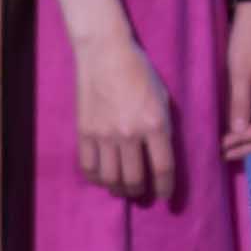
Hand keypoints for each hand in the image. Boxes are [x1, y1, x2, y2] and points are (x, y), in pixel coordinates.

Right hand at [74, 33, 176, 203]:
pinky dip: (96, 179)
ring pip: (110, 179)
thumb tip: (162, 153)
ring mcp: (104, 134)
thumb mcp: (163, 97)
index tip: (166, 197)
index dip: (166, 188)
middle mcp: (129, 133)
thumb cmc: (140, 71)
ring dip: (118, 190)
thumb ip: (163, 126)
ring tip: (123, 189)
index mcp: (155, 123)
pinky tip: (103, 178)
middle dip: (140, 193)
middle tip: (142, 194)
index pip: (163, 168)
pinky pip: (88, 167)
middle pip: (134, 180)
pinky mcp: (85, 132)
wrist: (105, 53)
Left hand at [222, 5, 250, 162]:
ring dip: (248, 138)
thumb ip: (239, 104)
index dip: (241, 143)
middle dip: (246, 146)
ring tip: (226, 144)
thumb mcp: (238, 73)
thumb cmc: (247, 40)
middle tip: (222, 154)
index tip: (219, 146)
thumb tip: (238, 133)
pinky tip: (235, 127)